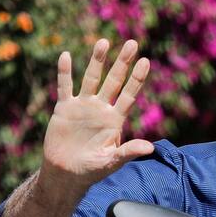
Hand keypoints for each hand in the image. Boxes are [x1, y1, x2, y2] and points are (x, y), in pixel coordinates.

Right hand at [41, 39, 154, 195]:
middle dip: (122, 63)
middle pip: (113, 81)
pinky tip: (65, 56)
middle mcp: (101, 108)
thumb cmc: (92, 170)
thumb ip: (129, 152)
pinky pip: (65, 87)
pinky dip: (64, 72)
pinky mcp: (64, 108)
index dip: (137, 79)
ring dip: (97, 61)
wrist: (66, 174)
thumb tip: (151, 148)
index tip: (145, 61)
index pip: (129, 95)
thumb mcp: (112, 162)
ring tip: (103, 42)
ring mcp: (83, 106)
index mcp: (115, 120)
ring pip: (91, 78)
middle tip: (132, 43)